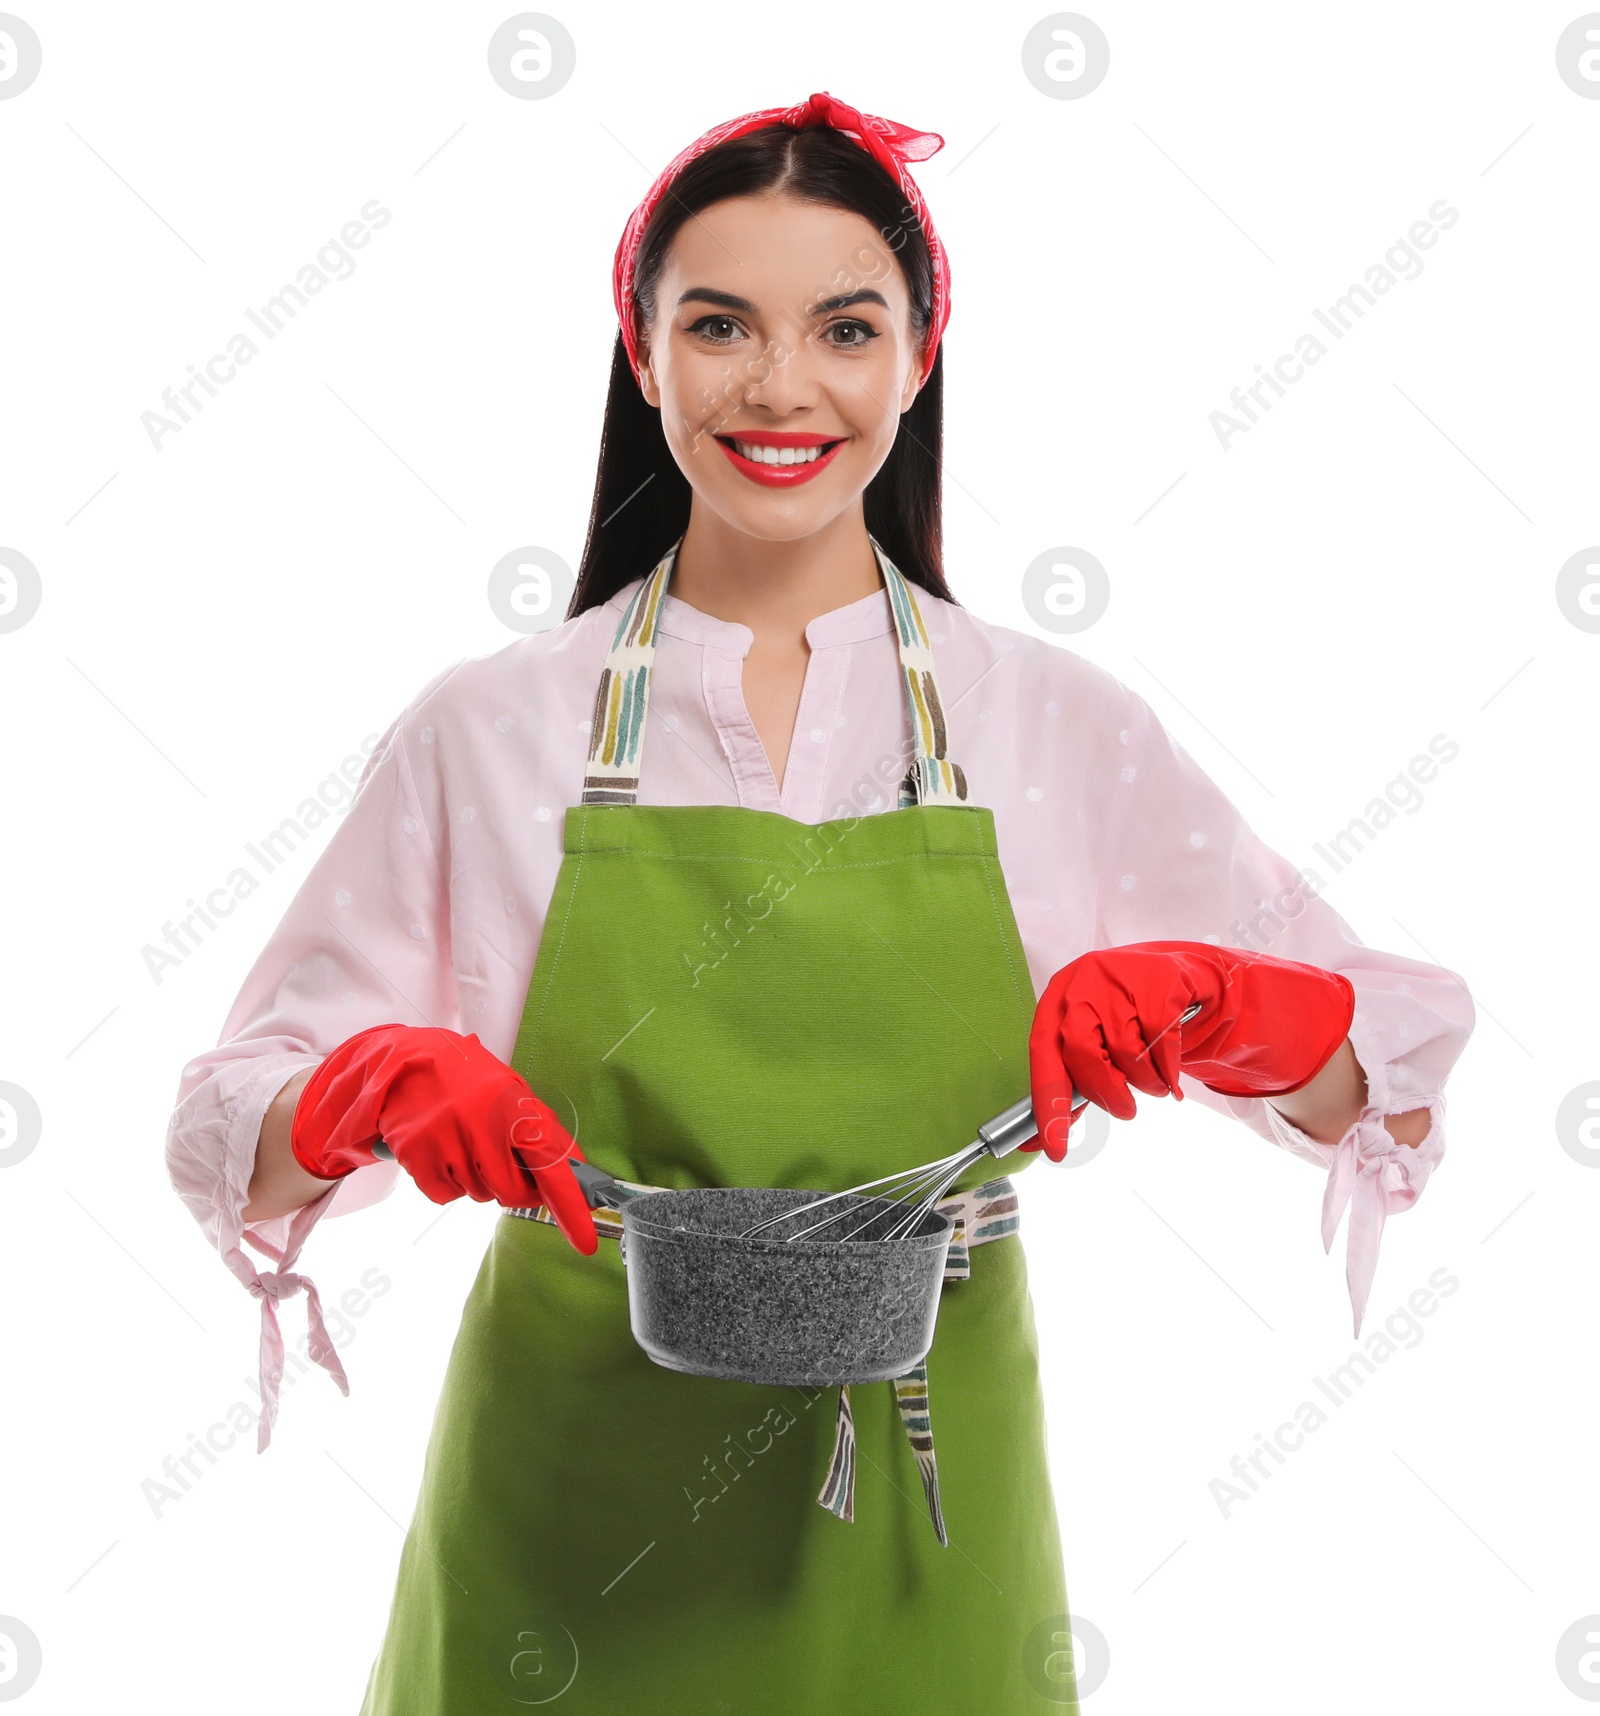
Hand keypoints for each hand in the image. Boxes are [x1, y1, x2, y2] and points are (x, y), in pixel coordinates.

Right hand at [289, 1024, 597, 1254]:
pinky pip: (445, 1195)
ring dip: (479, 1181)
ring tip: (466, 1142)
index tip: (585, 1242)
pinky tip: (444, 1152)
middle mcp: (481, 1125)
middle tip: (502, 1162)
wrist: (408, 1061)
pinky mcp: (417, 1154)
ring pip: (479, 1195)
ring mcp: (446, 1141)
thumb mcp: (513, 1092)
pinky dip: (448, 1182)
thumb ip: (543, 1131)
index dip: (569, 1206)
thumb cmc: (470, 1080)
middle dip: (515, 1188)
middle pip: (512, 1193)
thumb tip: (576, 1170)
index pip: (551, 1165)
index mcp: (514, 1106)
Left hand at [1024, 941, 1354, 1159]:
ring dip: (1145, 1081)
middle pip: (1082, 1053)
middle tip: (1125, 1110)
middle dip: (1105, 1091)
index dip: (1048, 1104)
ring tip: (1152, 1077)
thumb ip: (1074, 1079)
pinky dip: (1168, 1067)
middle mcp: (1082, 984)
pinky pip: (1163, 1043)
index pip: (1043, 1056)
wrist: (1178, 972)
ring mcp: (1120, 979)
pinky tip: (1169, 1063)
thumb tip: (1048, 1134)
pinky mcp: (1159, 983)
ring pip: (1127, 1052)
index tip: (1054, 1147)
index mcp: (1056, 1000)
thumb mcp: (1095, 1036)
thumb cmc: (1127, 1013)